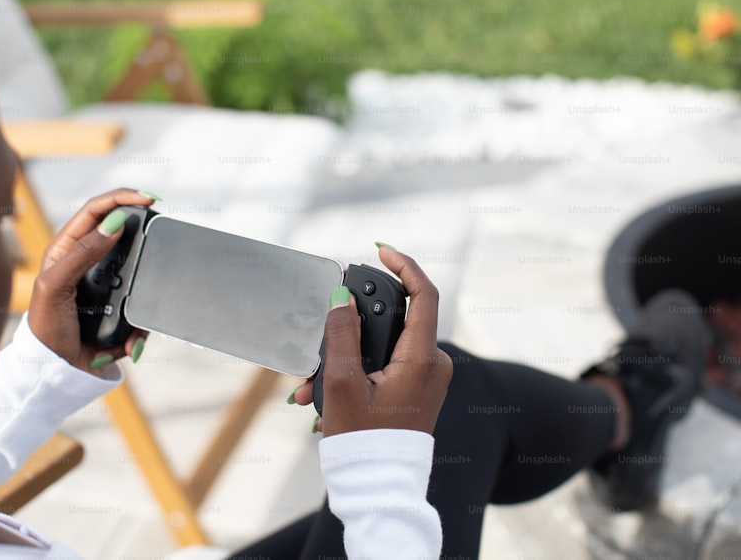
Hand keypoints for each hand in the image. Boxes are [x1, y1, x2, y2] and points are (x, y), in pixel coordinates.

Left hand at [26, 188, 154, 372]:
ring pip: (141, 274)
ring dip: (143, 294)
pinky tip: (128, 342)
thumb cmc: (45, 327)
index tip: (148, 198)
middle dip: (143, 241)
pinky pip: (143, 309)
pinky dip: (139, 328)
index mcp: (68, 248)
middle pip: (125, 235)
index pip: (97, 211)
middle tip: (159, 235)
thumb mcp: (55, 285)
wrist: (55, 372)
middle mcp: (90, 261)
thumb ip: (83, 253)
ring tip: (130, 314)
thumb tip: (114, 223)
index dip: (122, 197)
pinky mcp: (122, 309)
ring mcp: (109, 285)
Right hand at [291, 246, 452, 435]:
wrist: (379, 490)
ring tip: (309, 385)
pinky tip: (320, 397)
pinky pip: (382, 366)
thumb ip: (341, 336)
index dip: (404, 265)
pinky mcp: (414, 389)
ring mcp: (424, 378)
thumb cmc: (364, 443)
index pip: (424, 294)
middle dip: (349, 328)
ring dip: (343, 358)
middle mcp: (432, 363)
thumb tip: (341, 298)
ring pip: (381, 346)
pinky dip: (353, 374)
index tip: (380, 250)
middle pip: (393, 320)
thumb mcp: (343, 385)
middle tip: (318, 336)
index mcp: (423, 358)